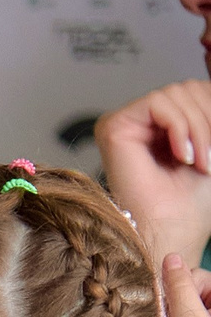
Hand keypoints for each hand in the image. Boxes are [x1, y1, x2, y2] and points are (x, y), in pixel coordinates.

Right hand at [99, 81, 210, 264]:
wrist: (171, 229)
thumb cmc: (191, 200)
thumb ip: (209, 115)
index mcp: (163, 123)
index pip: (196, 89)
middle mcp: (141, 119)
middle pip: (188, 88)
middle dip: (208, 120)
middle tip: (209, 160)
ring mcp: (126, 121)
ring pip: (176, 93)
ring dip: (198, 128)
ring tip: (198, 162)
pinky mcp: (114, 126)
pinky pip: (159, 102)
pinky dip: (180, 126)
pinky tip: (181, 155)